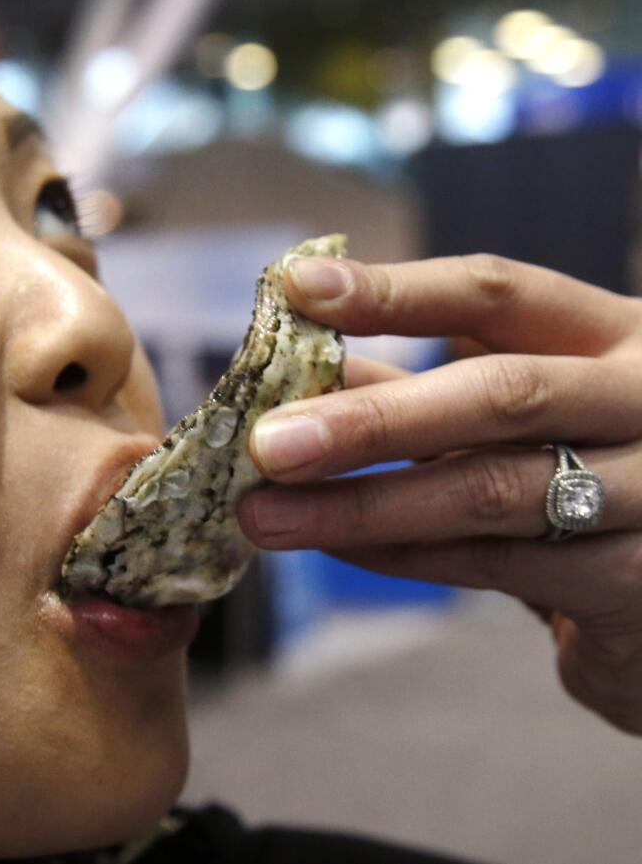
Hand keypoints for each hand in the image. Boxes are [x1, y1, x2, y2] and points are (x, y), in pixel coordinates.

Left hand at [234, 253, 641, 734]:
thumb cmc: (580, 477)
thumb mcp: (506, 417)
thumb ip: (414, 391)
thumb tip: (292, 365)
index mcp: (613, 335)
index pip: (498, 293)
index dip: (395, 291)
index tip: (298, 289)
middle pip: (500, 392)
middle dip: (370, 420)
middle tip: (266, 442)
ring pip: (491, 490)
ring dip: (361, 505)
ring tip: (264, 516)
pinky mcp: (639, 579)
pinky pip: (498, 564)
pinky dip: (403, 554)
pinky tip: (335, 546)